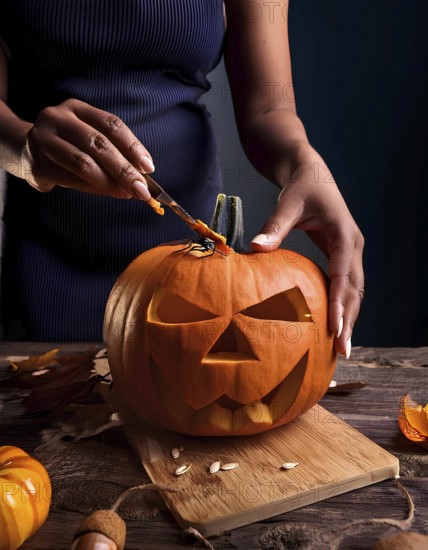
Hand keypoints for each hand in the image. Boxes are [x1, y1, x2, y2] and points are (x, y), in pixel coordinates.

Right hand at [20, 98, 153, 198]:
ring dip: (110, 182)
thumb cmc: (68, 146)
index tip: (148, 167)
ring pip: (83, 162)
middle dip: (124, 169)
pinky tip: (108, 193)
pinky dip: (93, 188)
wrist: (26, 152)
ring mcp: (44, 139)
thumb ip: (113, 152)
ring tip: (127, 193)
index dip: (132, 146)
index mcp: (77, 108)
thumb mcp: (88, 139)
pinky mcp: (37, 163)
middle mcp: (58, 118)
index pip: (111, 124)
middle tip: (142, 189)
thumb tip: (141, 177)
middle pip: (98, 144)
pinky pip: (70, 178)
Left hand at [251, 146, 363, 357]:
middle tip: (341, 351)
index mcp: (345, 236)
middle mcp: (354, 247)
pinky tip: (332, 325)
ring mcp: (351, 252)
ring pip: (354, 291)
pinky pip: (345, 286)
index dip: (340, 304)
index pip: (345, 276)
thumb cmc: (301, 186)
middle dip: (350, 320)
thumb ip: (274, 227)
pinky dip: (342, 306)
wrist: (311, 172)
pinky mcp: (342, 256)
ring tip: (340, 348)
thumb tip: (254, 249)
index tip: (335, 329)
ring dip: (349, 318)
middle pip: (356, 290)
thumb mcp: (288, 203)